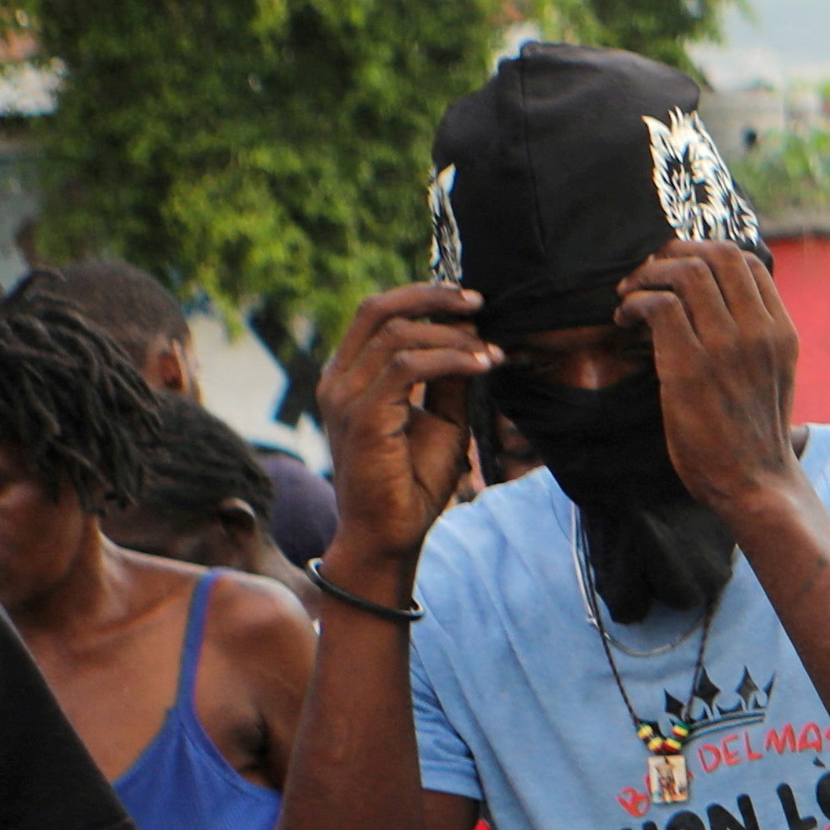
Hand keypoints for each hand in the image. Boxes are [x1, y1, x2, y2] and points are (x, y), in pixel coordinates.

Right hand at [313, 283, 492, 567]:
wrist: (391, 533)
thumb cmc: (412, 481)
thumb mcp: (441, 419)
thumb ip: (448, 379)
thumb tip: (471, 337)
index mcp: (349, 375)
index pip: (376, 313)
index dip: (422, 297)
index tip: (470, 303)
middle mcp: (338, 380)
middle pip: (378, 310)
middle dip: (433, 299)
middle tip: (479, 304)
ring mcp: (344, 397)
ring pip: (397, 335)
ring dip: (452, 337)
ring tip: (490, 352)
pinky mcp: (362, 417)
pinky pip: (406, 368)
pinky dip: (449, 360)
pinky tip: (481, 366)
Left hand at [611, 240, 804, 518]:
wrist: (754, 483)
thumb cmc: (754, 435)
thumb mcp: (772, 376)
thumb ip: (755, 338)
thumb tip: (720, 305)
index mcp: (782, 332)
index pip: (748, 262)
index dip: (705, 253)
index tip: (678, 267)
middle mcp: (759, 332)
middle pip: (718, 255)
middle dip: (674, 253)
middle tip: (648, 271)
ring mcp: (727, 347)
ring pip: (686, 273)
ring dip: (648, 274)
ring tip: (630, 293)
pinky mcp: (691, 367)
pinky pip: (659, 305)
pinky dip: (636, 301)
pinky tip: (625, 318)